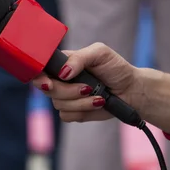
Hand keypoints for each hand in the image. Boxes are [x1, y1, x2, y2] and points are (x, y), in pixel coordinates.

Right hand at [31, 43, 146, 122]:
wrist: (131, 90)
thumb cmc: (115, 68)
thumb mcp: (100, 53)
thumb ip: (79, 58)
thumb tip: (63, 73)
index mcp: (62, 63)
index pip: (40, 68)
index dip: (39, 77)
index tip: (49, 83)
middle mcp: (60, 79)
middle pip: (47, 89)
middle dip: (68, 91)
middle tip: (87, 87)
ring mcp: (66, 96)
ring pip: (58, 104)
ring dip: (81, 102)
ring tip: (98, 95)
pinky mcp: (73, 111)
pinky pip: (66, 116)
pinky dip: (82, 111)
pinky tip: (96, 103)